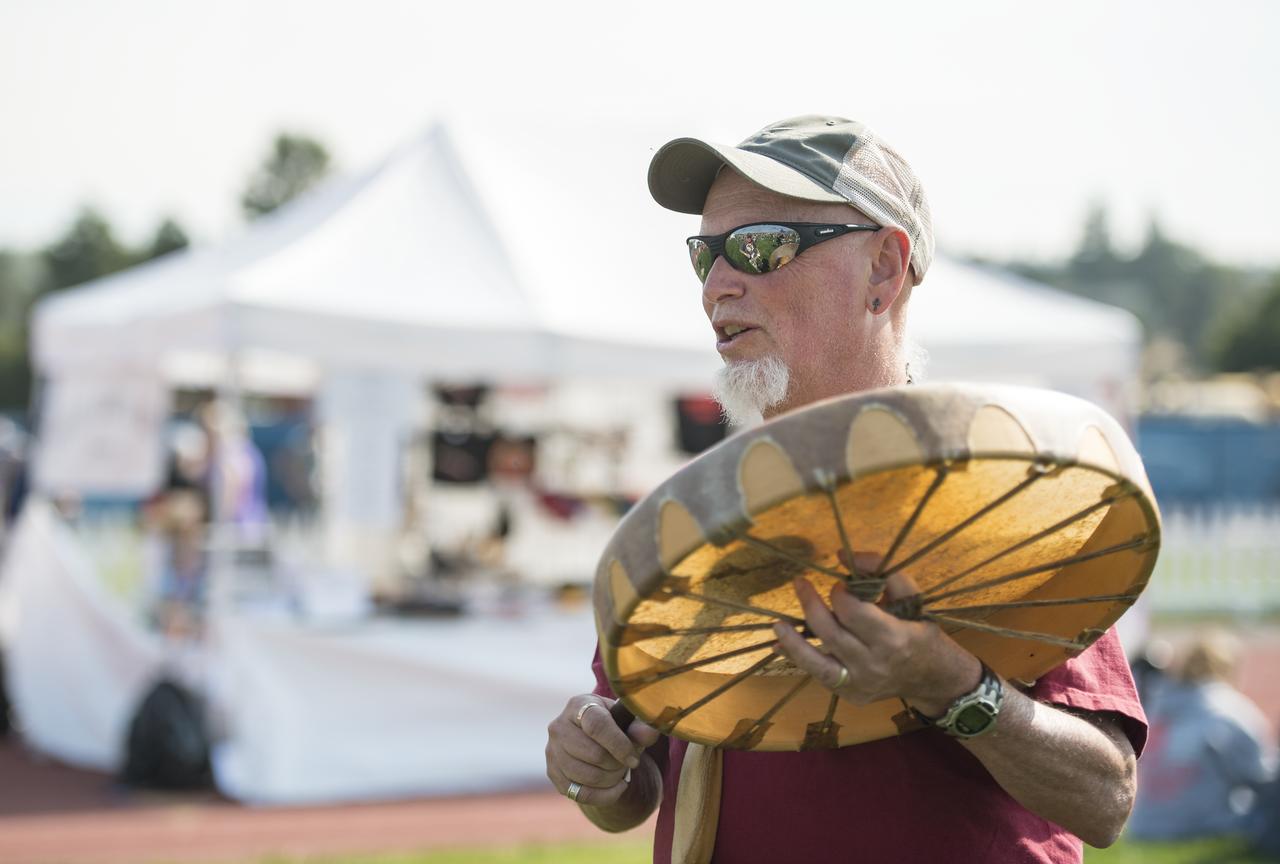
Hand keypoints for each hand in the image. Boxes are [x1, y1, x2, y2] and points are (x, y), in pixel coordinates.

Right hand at [545, 694, 659, 806]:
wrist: (593, 737)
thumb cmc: (614, 724)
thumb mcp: (627, 720)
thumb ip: (640, 726)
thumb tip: (648, 733)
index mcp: (579, 705)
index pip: (597, 726)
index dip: (619, 745)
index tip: (634, 758)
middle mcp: (559, 726)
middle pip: (593, 754)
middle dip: (617, 764)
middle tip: (628, 763)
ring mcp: (552, 751)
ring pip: (586, 777)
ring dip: (611, 780)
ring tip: (621, 772)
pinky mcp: (553, 773)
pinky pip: (580, 795)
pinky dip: (604, 796)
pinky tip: (616, 787)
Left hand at [772, 570, 980, 716]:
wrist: (934, 678)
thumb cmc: (921, 631)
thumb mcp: (912, 596)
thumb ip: (882, 571)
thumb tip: (842, 555)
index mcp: (893, 638)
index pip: (853, 612)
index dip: (841, 593)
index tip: (841, 584)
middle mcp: (874, 664)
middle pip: (831, 633)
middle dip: (811, 604)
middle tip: (800, 583)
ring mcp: (860, 683)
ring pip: (817, 662)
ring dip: (793, 642)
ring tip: (777, 624)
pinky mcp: (850, 694)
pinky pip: (819, 675)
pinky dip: (798, 659)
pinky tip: (780, 645)